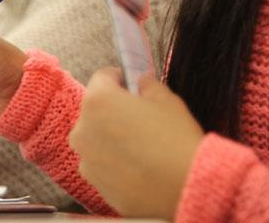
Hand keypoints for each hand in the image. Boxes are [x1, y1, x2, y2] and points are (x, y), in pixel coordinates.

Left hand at [69, 67, 203, 218]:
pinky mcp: (94, 183)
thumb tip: (141, 81)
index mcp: (97, 101)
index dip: (120, 78)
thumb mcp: (167, 100)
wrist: (186, 191)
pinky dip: (113, 161)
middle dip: (114, 109)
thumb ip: (147, 84)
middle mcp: (82, 129)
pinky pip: (100, 163)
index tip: (134, 85)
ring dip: (111, 136)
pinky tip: (137, 166)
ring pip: (96, 137)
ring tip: (141, 146)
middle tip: (141, 118)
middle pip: (96, 109)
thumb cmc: (176, 140)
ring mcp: (86, 159)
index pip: (102, 77)